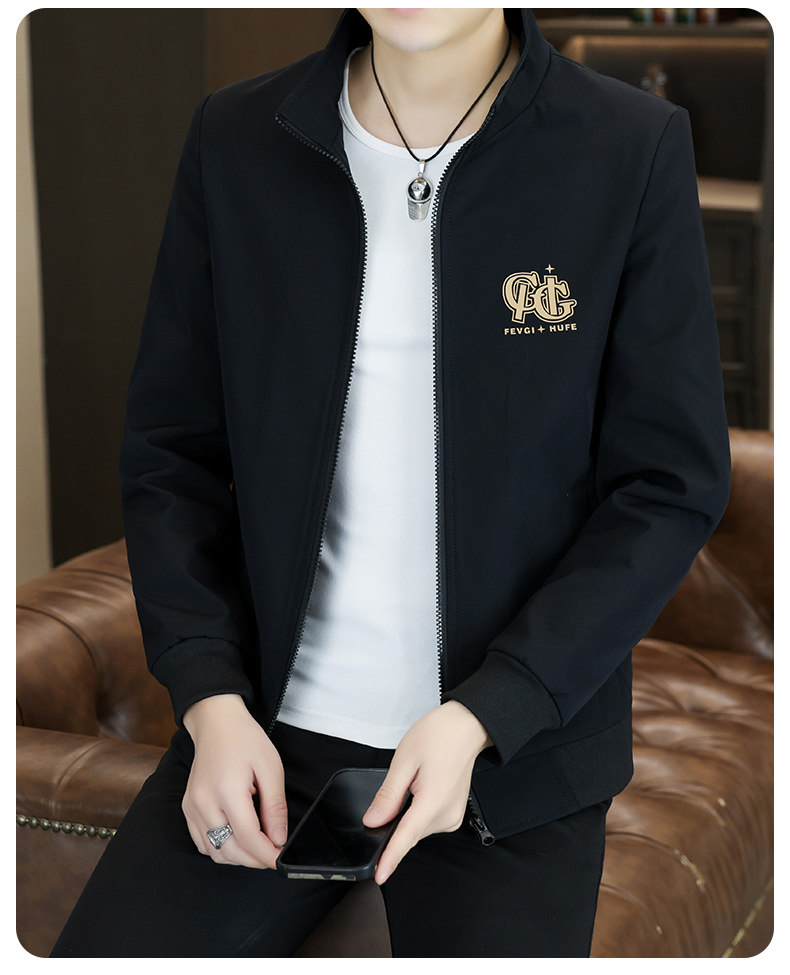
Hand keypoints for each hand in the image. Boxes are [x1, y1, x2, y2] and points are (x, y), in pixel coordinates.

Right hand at [181, 694, 287, 868]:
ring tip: (258, 847)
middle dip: (254, 859)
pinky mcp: (187, 808)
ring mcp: (192, 807)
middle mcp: (204, 802)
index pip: (247, 837)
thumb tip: (279, 839)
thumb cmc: (245, 740)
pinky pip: (203, 843)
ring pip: (214, 852)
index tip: (280, 860)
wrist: (217, 723)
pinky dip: (221, 848)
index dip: (266, 854)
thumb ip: (275, 806)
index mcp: (226, 789)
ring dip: (238, 857)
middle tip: (273, 854)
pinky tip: (237, 838)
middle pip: (229, 850)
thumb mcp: (271, 768)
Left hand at [362, 701, 491, 884]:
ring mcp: (453, 816)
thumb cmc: (439, 735)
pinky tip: (419, 789)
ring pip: (416, 828)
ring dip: (406, 814)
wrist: (466, 726)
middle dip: (393, 821)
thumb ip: (388, 795)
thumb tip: (373, 821)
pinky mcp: (453, 814)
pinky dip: (416, 812)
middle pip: (409, 832)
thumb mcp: (404, 760)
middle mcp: (447, 814)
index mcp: (434, 800)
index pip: (406, 837)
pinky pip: (426, 822)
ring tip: (414, 779)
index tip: (379, 875)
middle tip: (398, 785)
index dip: (390, 858)